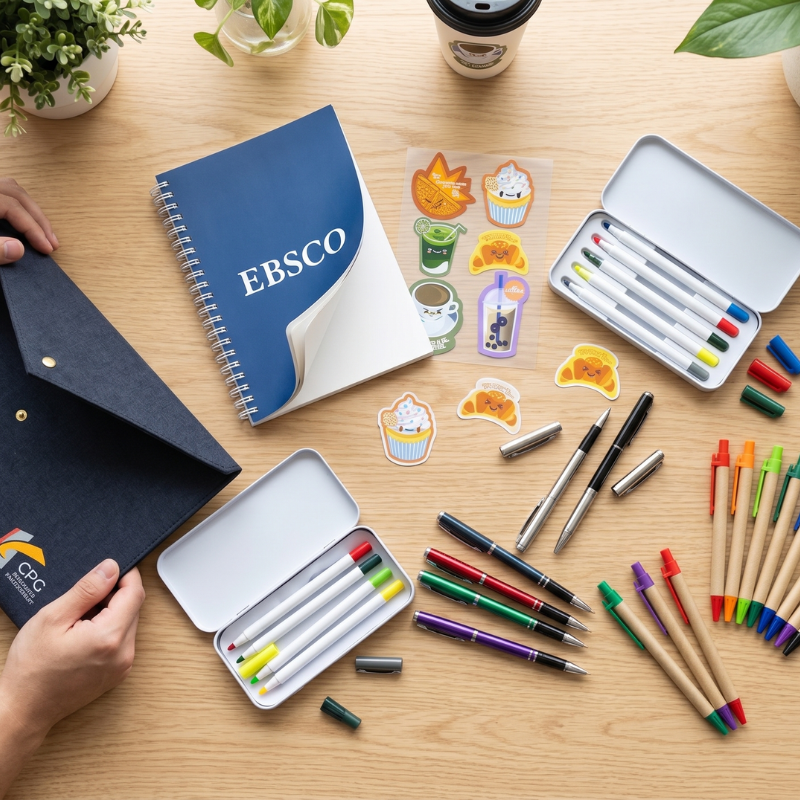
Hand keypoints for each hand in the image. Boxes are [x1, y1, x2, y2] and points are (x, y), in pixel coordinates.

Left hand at [0, 178, 57, 263]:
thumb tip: (18, 249)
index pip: (14, 208)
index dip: (34, 229)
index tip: (47, 248)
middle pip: (17, 195)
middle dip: (39, 219)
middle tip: (52, 242)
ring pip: (12, 188)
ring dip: (30, 208)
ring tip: (43, 229)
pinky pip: (3, 191)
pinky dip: (17, 204)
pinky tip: (22, 218)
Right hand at [0, 560, 144, 737]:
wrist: (23, 709)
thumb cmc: (32, 667)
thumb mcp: (53, 618)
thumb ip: (87, 590)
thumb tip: (111, 567)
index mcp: (110, 637)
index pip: (135, 593)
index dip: (125, 575)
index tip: (109, 569)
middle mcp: (124, 653)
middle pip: (133, 607)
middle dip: (114, 595)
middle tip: (83, 598)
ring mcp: (123, 666)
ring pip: (128, 623)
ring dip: (111, 613)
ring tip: (79, 618)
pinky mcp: (118, 673)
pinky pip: (122, 640)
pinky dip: (109, 630)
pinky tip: (83, 634)